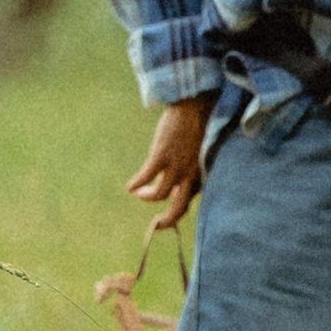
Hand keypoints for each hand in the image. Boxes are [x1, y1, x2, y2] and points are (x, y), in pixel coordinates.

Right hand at [128, 98, 208, 229]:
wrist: (194, 105)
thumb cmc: (198, 127)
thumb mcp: (198, 154)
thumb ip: (190, 171)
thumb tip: (173, 189)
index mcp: (201, 175)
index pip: (189, 201)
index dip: (176, 209)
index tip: (166, 212)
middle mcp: (190, 175)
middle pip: (179, 208)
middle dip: (167, 221)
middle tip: (156, 225)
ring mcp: (176, 166)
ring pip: (159, 195)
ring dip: (146, 197)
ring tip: (139, 193)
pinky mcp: (161, 156)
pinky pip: (145, 177)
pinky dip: (136, 184)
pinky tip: (129, 187)